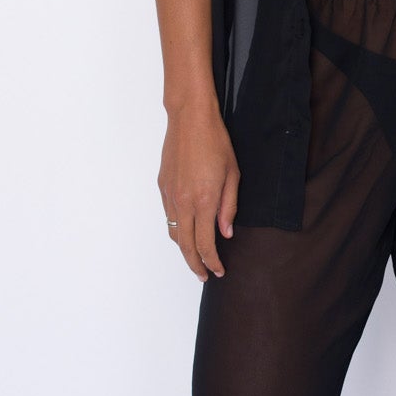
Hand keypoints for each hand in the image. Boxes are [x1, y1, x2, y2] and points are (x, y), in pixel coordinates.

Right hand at [158, 100, 239, 280]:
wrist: (190, 120)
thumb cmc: (216, 143)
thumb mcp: (233, 176)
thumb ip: (228, 207)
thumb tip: (225, 233)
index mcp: (203, 201)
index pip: (205, 244)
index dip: (212, 262)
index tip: (218, 270)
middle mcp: (183, 202)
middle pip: (185, 246)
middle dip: (195, 264)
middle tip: (204, 275)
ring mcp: (170, 195)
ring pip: (174, 232)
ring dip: (184, 249)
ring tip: (196, 257)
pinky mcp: (163, 187)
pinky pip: (168, 216)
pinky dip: (177, 229)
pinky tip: (186, 230)